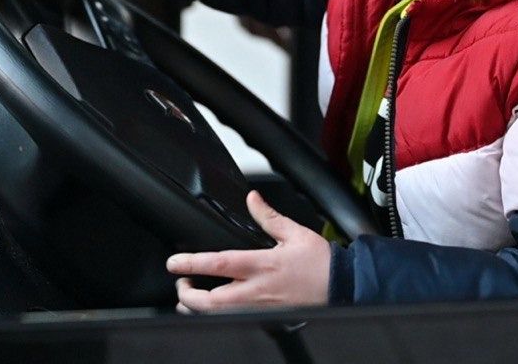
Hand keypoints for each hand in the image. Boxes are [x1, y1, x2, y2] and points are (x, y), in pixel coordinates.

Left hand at [166, 191, 330, 312]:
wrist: (343, 287)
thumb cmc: (321, 263)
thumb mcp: (294, 233)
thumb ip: (268, 217)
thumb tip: (252, 199)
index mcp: (263, 265)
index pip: (219, 265)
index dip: (192, 264)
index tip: (174, 263)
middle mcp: (258, 290)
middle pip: (211, 302)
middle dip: (187, 296)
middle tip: (181, 283)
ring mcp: (260, 308)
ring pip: (219, 315)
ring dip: (199, 309)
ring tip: (189, 299)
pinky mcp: (266, 317)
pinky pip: (234, 319)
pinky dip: (218, 315)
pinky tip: (214, 307)